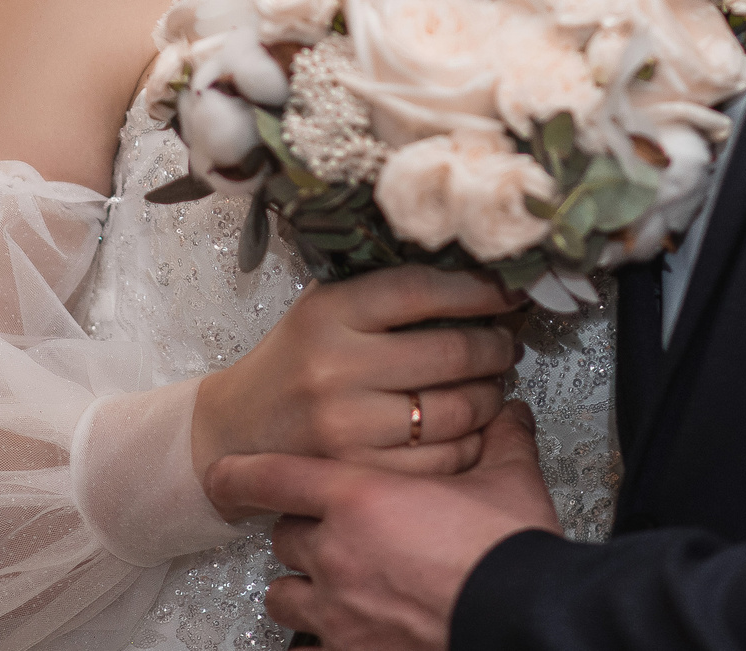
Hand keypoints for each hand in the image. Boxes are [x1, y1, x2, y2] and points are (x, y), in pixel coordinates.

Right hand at [194, 266, 521, 483]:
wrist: (238, 431)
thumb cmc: (296, 361)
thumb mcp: (324, 308)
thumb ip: (383, 289)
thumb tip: (472, 272)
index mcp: (329, 313)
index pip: (422, 290)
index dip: (477, 291)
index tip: (507, 293)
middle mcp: (336, 368)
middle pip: (451, 352)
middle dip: (495, 347)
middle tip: (505, 345)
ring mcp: (347, 426)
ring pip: (455, 410)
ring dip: (489, 396)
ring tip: (489, 385)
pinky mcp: (358, 472)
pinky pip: (443, 459)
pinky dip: (470, 442)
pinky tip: (469, 427)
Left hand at [209, 400, 557, 650]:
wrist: (524, 618)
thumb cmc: (511, 554)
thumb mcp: (509, 481)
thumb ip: (500, 440)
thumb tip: (510, 414)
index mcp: (360, 500)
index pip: (271, 478)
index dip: (239, 474)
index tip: (221, 474)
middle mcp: (336, 555)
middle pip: (285, 537)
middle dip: (306, 532)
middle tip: (340, 530)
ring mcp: (338, 614)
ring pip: (283, 596)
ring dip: (300, 587)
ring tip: (330, 585)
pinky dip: (314, 644)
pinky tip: (336, 638)